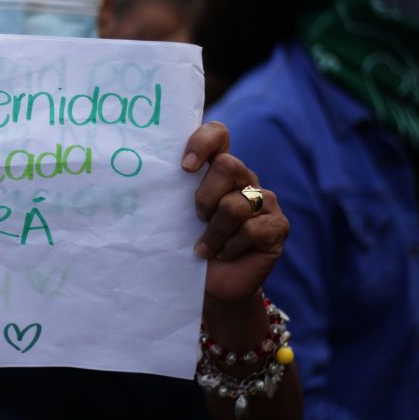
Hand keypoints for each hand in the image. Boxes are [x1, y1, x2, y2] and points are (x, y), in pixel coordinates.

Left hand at [182, 122, 288, 303]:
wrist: (211, 285)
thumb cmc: (188, 245)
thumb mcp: (176, 215)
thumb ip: (172, 191)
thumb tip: (140, 174)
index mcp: (219, 168)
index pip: (218, 134)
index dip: (202, 142)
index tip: (185, 167)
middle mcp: (245, 178)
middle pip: (227, 165)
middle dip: (204, 197)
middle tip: (196, 219)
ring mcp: (266, 201)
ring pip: (235, 205)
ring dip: (213, 233)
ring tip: (204, 248)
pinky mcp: (278, 226)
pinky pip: (251, 230)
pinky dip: (230, 247)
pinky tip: (224, 254)